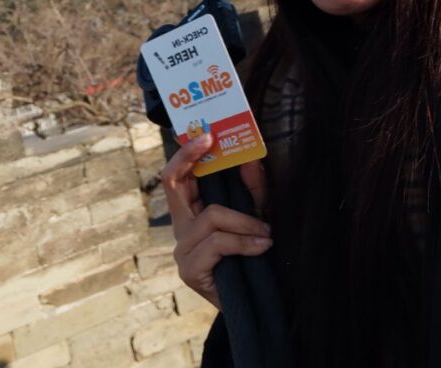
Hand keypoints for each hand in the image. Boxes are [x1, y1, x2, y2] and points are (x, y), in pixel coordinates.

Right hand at [161, 133, 272, 309]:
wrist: (255, 305)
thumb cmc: (252, 257)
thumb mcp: (255, 216)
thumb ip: (253, 190)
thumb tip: (251, 158)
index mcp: (192, 213)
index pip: (176, 177)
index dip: (185, 153)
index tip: (205, 134)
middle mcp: (181, 228)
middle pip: (173, 183)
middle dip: (190, 157)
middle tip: (212, 139)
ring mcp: (182, 250)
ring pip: (211, 217)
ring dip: (245, 222)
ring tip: (267, 233)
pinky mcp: (190, 270)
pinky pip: (217, 243)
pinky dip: (243, 243)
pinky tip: (262, 248)